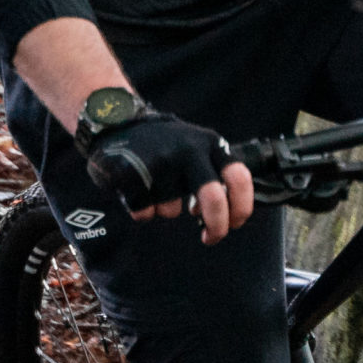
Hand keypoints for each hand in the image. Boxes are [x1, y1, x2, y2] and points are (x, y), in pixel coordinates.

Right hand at [83, 110, 255, 242]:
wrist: (121, 124)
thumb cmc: (168, 147)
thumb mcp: (200, 149)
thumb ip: (215, 176)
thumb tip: (227, 217)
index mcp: (211, 145)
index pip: (239, 178)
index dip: (242, 207)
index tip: (235, 224)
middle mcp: (190, 150)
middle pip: (213, 198)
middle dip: (216, 226)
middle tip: (211, 238)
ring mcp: (161, 160)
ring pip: (172, 210)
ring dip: (165, 209)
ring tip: (155, 187)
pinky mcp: (133, 173)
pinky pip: (145, 212)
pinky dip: (142, 210)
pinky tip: (138, 190)